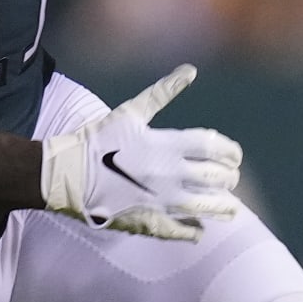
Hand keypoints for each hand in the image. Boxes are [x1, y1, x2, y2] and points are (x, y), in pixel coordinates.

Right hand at [40, 65, 242, 241]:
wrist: (69, 174)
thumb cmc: (99, 139)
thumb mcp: (131, 111)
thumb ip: (163, 92)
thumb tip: (191, 70)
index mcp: (166, 145)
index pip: (213, 147)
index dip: (230, 152)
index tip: (234, 156)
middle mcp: (170, 174)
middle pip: (216, 178)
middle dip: (229, 178)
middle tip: (230, 178)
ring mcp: (162, 201)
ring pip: (206, 207)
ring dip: (223, 207)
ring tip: (229, 207)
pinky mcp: (151, 223)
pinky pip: (182, 231)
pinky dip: (195, 230)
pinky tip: (199, 229)